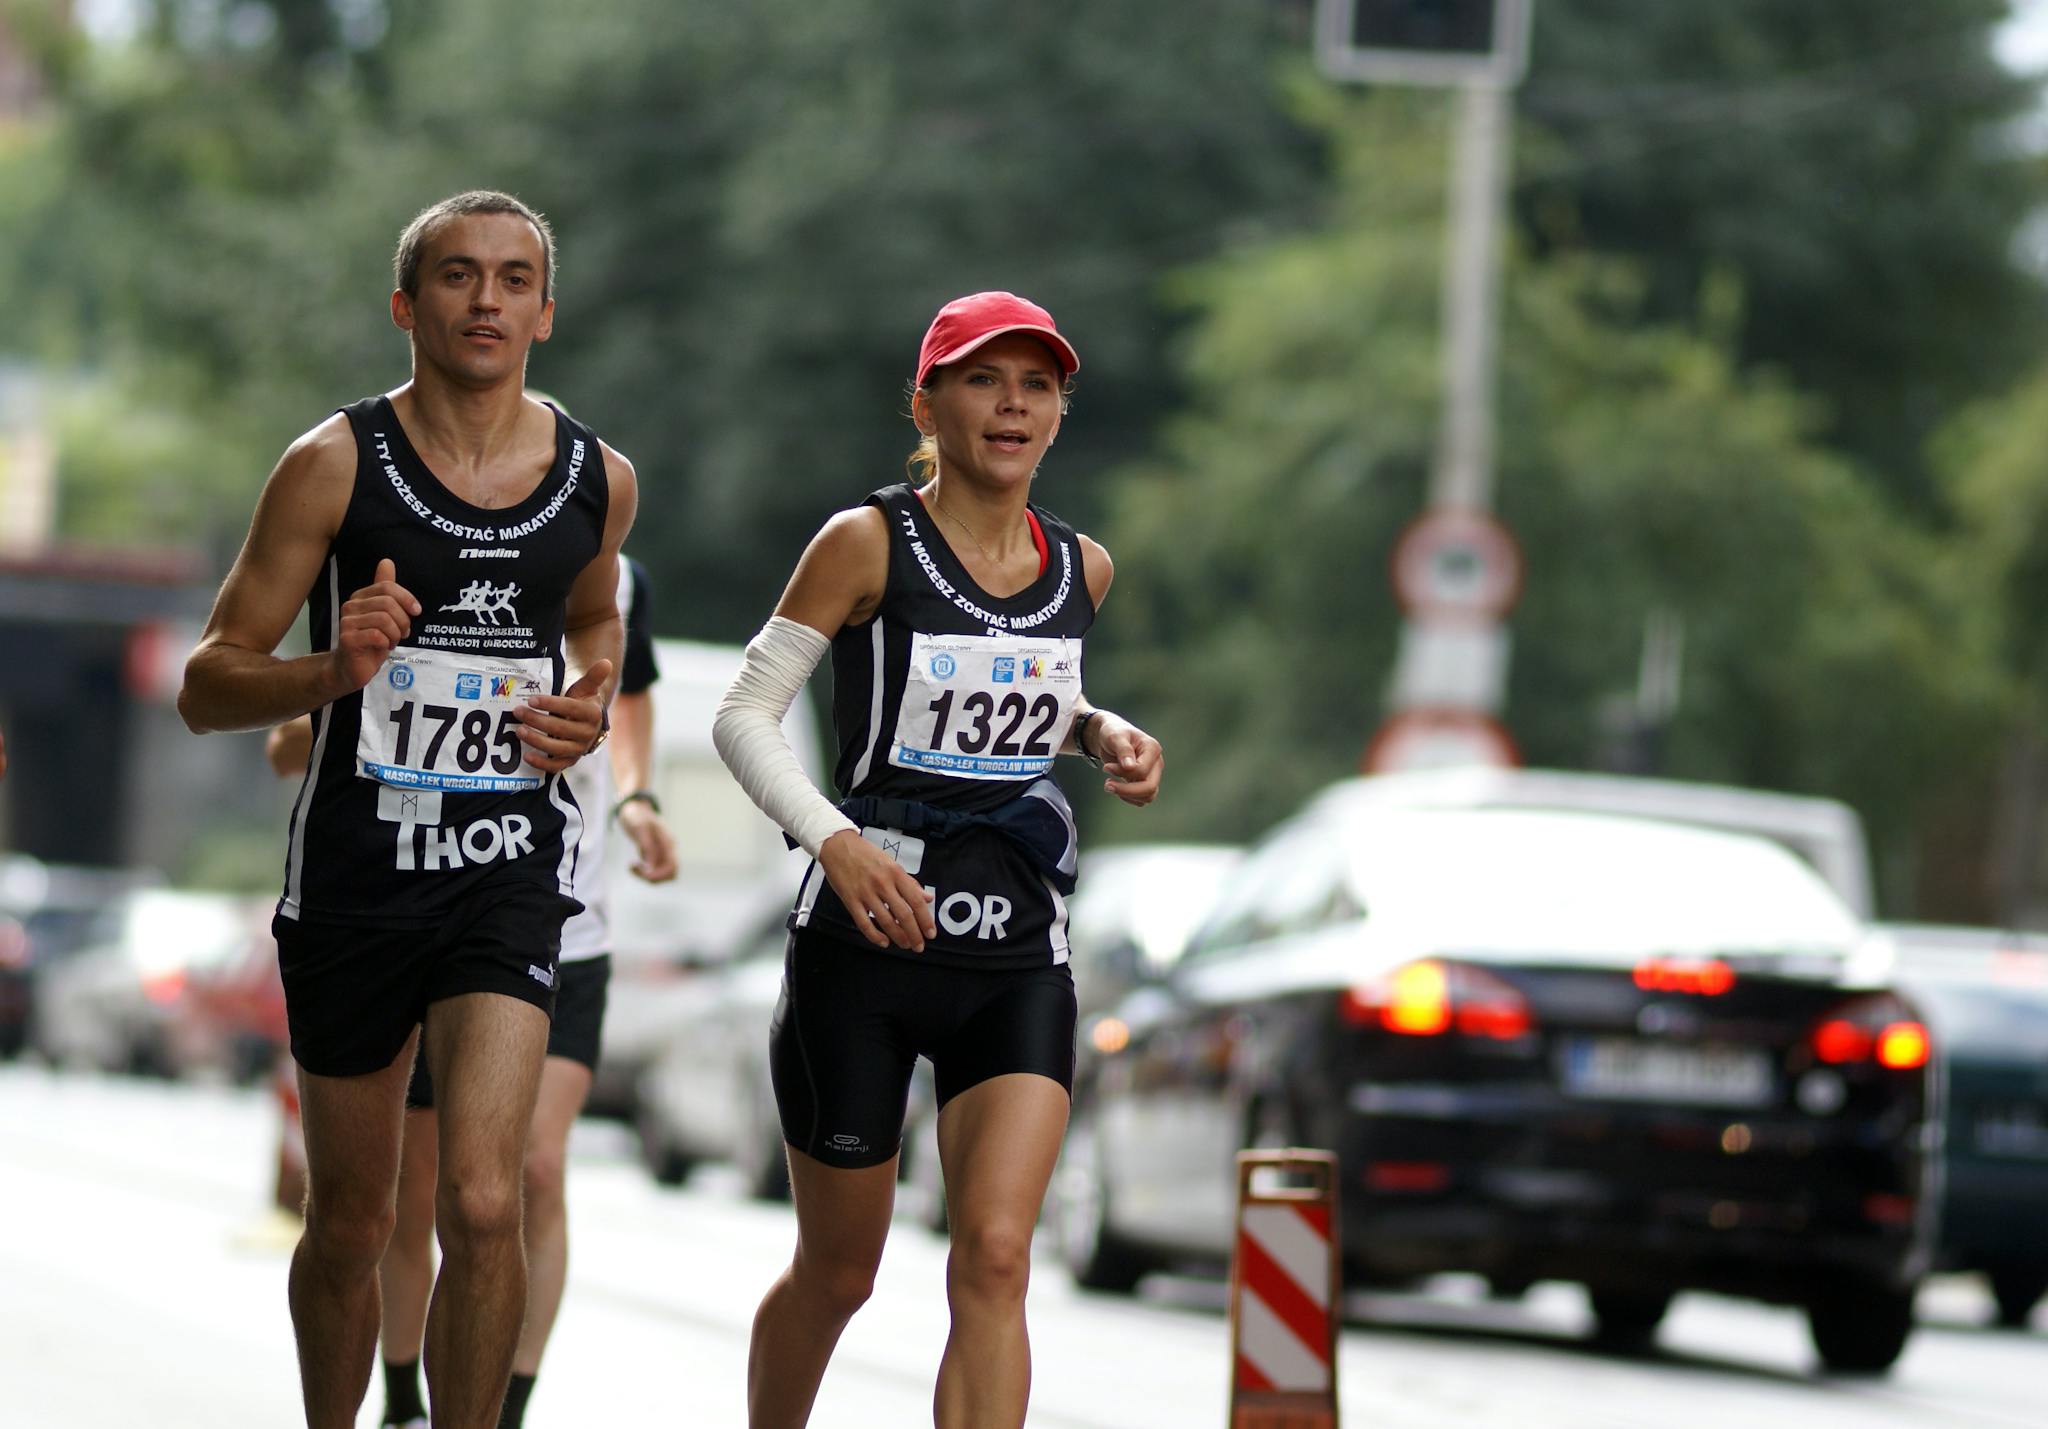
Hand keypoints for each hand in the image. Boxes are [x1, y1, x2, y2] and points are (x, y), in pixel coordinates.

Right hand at [331, 558, 419, 692]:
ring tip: (392, 641)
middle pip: (388, 603)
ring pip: (384, 619)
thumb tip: (387, 561)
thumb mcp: (383, 613)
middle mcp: (350, 606)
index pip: (387, 587)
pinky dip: (387, 642)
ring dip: (396, 633)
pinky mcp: (348, 639)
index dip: (406, 598)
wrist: (352, 668)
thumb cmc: (371, 641)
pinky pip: (377, 635)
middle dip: (403, 620)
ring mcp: (347, 622)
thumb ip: (385, 590)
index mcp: (360, 597)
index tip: (416, 611)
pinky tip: (383, 647)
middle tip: (403, 632)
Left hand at [515, 659, 613, 772]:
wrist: (588, 725)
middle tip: (518, 712)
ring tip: (519, 731)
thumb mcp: (587, 689)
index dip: (551, 704)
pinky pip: (556, 766)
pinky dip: (542, 763)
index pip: (571, 708)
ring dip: (536, 740)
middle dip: (537, 720)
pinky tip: (526, 755)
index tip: (532, 699)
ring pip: (557, 748)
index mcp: (592, 714)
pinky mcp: (570, 761)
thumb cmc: (582, 703)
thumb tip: (606, 662)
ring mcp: (578, 749)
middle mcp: (587, 734)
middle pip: (560, 728)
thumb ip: (594, 677)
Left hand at [619, 801, 678, 882]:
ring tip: (633, 867)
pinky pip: (654, 870)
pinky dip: (644, 872)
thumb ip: (646, 845)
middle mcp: (668, 849)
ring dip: (648, 876)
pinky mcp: (655, 854)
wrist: (634, 805)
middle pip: (670, 875)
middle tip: (635, 868)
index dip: (658, 875)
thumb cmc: (636, 814)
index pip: (672, 867)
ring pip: (662, 875)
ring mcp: (662, 852)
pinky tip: (633, 865)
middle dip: (653, 878)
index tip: (641, 871)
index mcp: (668, 842)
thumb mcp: (639, 827)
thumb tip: (650, 865)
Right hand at [817, 829, 936, 951]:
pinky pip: (864, 923)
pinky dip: (875, 936)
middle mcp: (882, 883)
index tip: (931, 933)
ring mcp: (865, 893)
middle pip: (903, 915)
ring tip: (905, 945)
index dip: (925, 920)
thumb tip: (928, 898)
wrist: (838, 845)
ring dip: (898, 937)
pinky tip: (884, 942)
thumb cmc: (867, 854)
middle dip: (914, 934)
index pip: (916, 901)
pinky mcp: (850, 900)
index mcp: (896, 873)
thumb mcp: (892, 863)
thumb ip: (910, 882)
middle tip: (919, 946)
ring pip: (886, 921)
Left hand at [1088, 712, 1162, 806]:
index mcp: (1152, 749)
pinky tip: (1116, 787)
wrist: (1111, 737)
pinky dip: (1128, 798)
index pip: (1142, 770)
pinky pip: (1142, 799)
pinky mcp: (1146, 782)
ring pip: (1148, 796)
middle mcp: (1156, 763)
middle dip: (1127, 791)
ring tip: (1109, 785)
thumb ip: (1123, 750)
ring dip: (1127, 795)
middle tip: (1107, 785)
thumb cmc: (1113, 733)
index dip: (1122, 772)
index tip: (1105, 767)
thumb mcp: (1115, 737)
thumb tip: (1130, 767)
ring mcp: (1153, 774)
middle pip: (1150, 787)